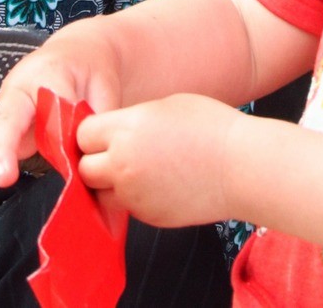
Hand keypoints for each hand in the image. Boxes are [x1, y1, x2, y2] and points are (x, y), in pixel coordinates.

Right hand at [0, 18, 123, 213]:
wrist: (81, 52)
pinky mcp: (11, 126)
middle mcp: (18, 92)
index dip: (12, 146)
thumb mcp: (102, 89)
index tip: (6, 176)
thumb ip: (89, 123)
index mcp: (42, 76)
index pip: (23, 115)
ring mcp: (11, 109)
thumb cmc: (92, 67)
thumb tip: (81, 160)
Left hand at [77, 94, 242, 227]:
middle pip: (84, 168)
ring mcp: (134, 194)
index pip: (82, 134)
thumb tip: (115, 132)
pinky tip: (157, 183)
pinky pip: (127, 206)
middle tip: (113, 153)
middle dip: (94, 161)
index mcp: (126, 129)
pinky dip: (134, 197)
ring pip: (101, 193)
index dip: (92, 132)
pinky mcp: (148, 216)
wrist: (241, 167)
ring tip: (137, 169)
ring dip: (110, 183)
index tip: (103, 132)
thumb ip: (131, 121)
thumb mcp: (164, 106)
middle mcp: (123, 164)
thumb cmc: (211, 127)